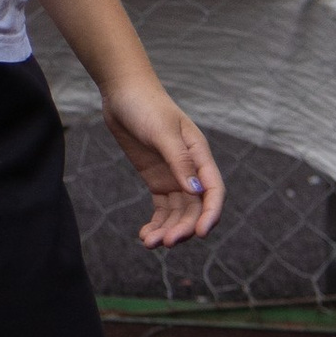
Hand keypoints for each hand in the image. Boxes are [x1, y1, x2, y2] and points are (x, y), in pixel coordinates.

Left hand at [100, 78, 223, 245]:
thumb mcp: (162, 132)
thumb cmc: (146, 106)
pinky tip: (145, 235)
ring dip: (167, 229)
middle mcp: (190, 169)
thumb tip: (196, 192)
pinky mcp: (157, 180)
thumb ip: (179, 161)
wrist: (122, 93)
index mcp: (200, 155)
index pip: (213, 191)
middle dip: (183, 227)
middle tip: (165, 242)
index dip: (211, 214)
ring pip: (178, 212)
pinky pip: (162, 208)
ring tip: (149, 243)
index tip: (200, 234)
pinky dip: (157, 223)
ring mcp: (173, 176)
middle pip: (195, 208)